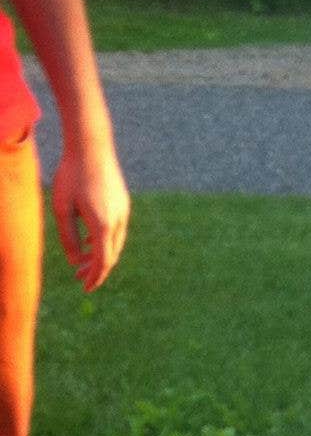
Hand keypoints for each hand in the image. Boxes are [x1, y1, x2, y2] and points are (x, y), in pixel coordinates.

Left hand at [51, 139, 129, 292]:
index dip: (94, 278)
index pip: (102, 262)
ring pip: (115, 244)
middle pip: (110, 256)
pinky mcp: (123, 203)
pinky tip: (90, 240)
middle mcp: (118, 222)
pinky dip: (105, 241)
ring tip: (84, 260)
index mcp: (103, 226)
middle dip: (96, 270)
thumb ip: (69, 237)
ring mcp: (123, 212)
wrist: (92, 146)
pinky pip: (116, 231)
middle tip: (79, 277)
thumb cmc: (72, 175)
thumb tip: (75, 261)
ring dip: (101, 256)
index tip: (85, 288)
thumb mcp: (63, 208)